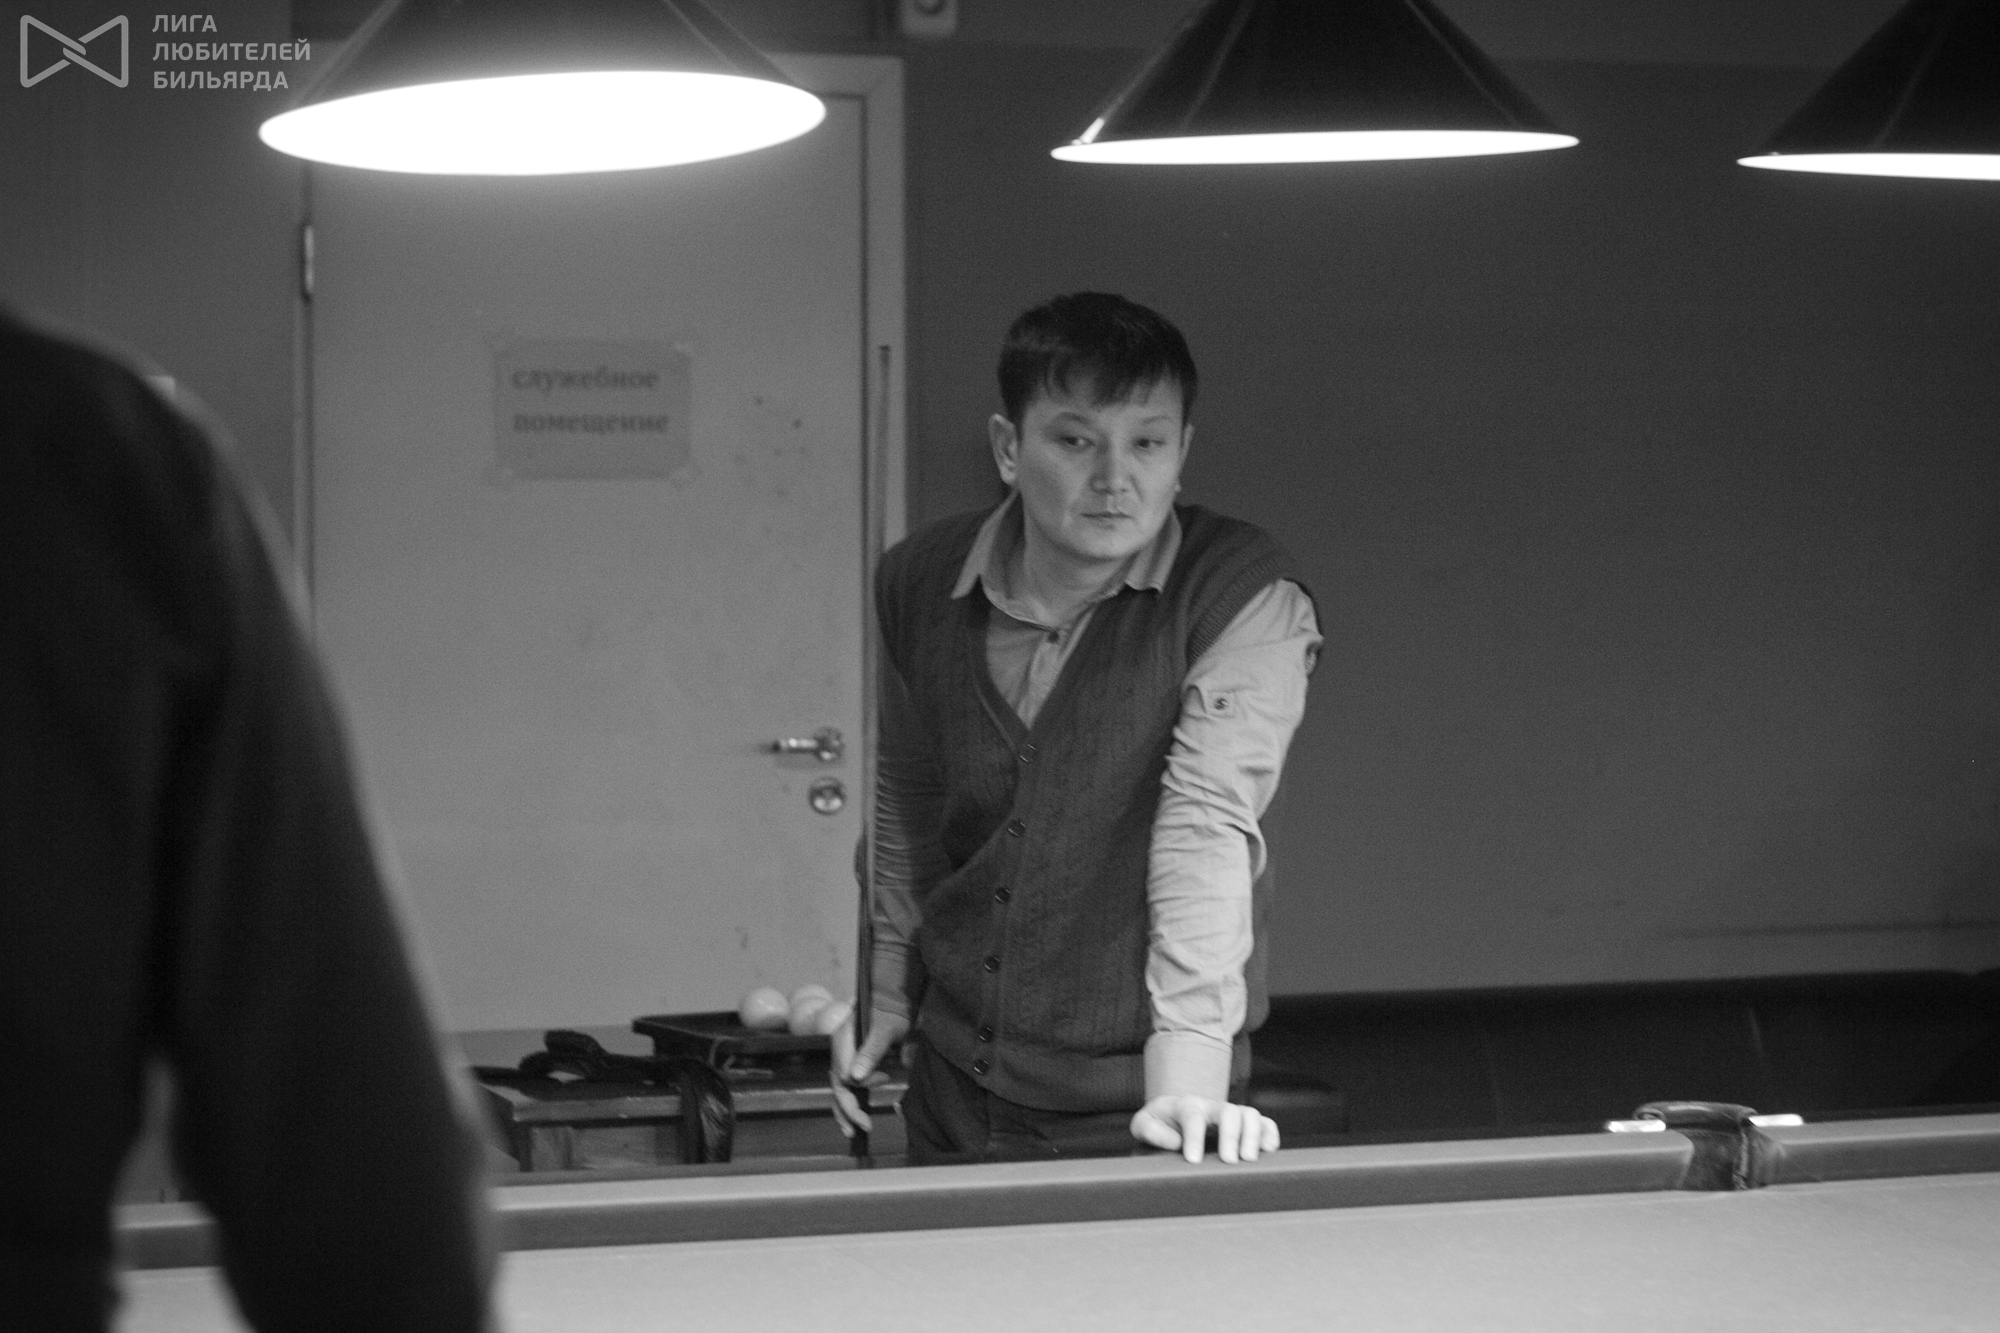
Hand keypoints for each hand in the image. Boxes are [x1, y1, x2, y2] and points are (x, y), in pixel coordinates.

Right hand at [828, 1006, 909, 1137]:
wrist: (894, 999)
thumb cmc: (892, 1012)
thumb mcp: (885, 1030)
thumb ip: (871, 1051)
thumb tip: (856, 1078)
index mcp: (843, 1041)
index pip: (844, 1075)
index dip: (861, 1088)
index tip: (882, 1083)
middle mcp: (839, 1050)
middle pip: (838, 1085)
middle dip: (848, 1108)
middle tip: (863, 1127)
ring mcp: (844, 1056)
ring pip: (839, 1088)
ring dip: (845, 1109)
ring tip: (853, 1130)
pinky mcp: (852, 1061)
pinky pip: (846, 1084)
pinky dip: (849, 1100)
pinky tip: (854, 1114)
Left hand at [1130, 1095, 1279, 1163]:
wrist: (1174, 1113)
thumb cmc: (1159, 1123)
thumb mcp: (1144, 1124)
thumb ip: (1151, 1130)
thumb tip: (1174, 1142)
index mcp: (1186, 1105)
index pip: (1193, 1116)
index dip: (1194, 1137)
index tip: (1193, 1161)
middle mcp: (1211, 1106)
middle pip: (1228, 1111)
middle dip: (1231, 1135)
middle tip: (1229, 1161)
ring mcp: (1231, 1113)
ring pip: (1250, 1114)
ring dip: (1252, 1136)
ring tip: (1249, 1160)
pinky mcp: (1245, 1123)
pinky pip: (1264, 1122)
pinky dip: (1269, 1134)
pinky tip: (1268, 1151)